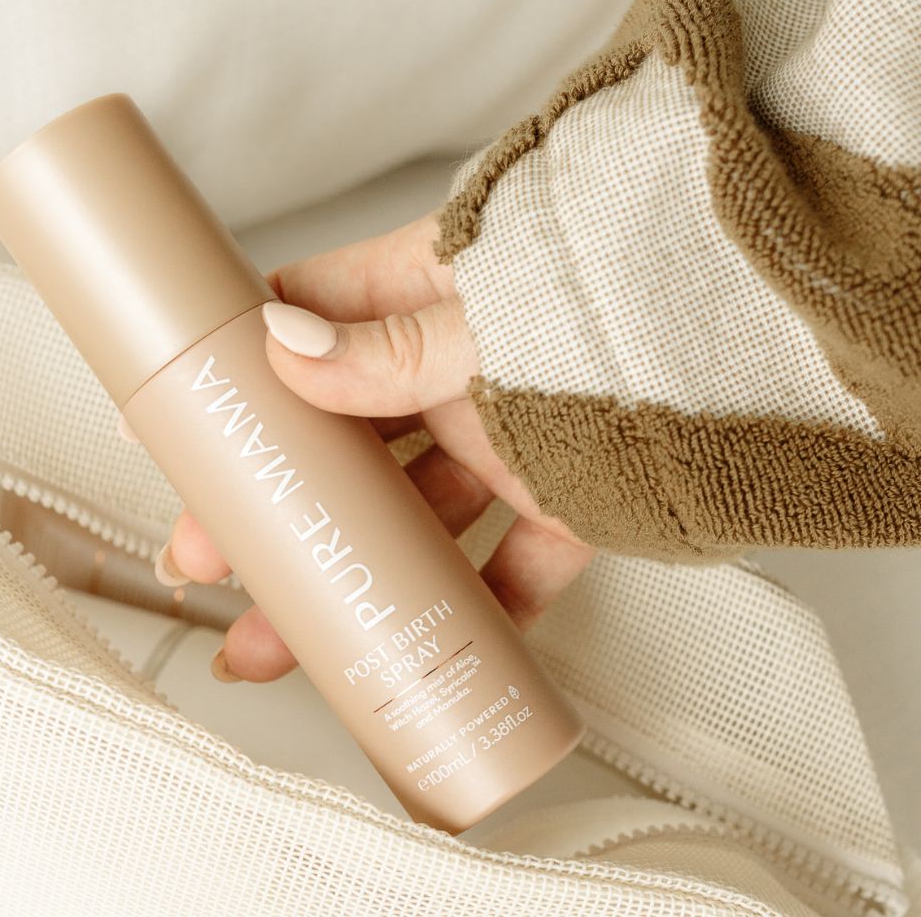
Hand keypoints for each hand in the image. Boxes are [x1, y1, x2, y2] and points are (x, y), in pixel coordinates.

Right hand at [147, 212, 594, 681]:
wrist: (746, 329)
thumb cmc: (608, 289)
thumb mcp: (479, 319)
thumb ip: (386, 347)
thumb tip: (283, 348)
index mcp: (422, 296)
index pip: (304, 330)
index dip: (241, 380)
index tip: (189, 433)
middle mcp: (454, 368)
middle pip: (343, 448)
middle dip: (277, 510)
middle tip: (216, 563)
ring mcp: (507, 435)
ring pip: (414, 517)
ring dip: (360, 578)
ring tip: (299, 637)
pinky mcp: (567, 492)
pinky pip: (516, 559)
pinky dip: (483, 606)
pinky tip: (434, 647)